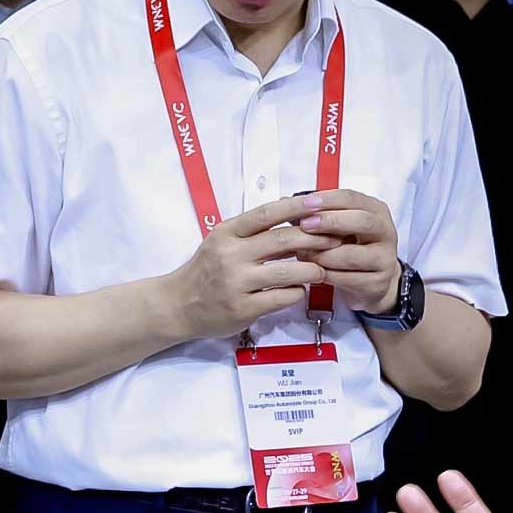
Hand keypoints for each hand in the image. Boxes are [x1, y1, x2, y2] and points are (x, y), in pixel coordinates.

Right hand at [165, 193, 328, 338]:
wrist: (178, 305)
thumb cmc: (206, 270)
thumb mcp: (222, 241)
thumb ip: (252, 230)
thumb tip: (293, 212)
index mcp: (227, 233)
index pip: (266, 214)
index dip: (296, 207)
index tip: (320, 203)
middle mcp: (231, 255)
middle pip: (282, 240)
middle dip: (314, 238)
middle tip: (334, 239)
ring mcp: (237, 283)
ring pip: (287, 272)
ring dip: (312, 270)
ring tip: (321, 269)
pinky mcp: (243, 309)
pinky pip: (282, 298)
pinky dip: (297, 292)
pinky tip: (299, 290)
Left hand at [291, 187, 403, 314]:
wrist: (374, 280)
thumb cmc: (352, 247)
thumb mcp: (338, 226)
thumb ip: (316, 214)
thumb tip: (285, 202)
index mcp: (375, 210)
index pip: (352, 198)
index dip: (327, 200)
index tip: (305, 203)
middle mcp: (385, 232)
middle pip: (361, 221)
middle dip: (330, 221)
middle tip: (305, 225)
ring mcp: (384, 258)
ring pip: (351, 255)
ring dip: (323, 254)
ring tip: (303, 254)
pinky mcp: (377, 283)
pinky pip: (347, 279)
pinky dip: (327, 275)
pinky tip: (314, 272)